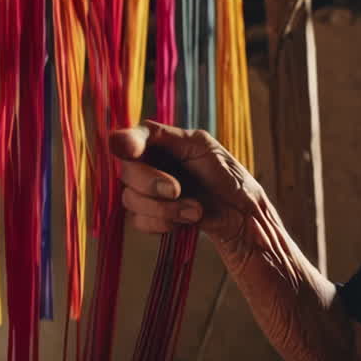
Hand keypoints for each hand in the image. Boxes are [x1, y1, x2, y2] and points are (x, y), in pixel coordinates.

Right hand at [113, 121, 261, 247]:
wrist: (241, 212)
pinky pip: (140, 222)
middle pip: (126, 174)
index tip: (133, 152)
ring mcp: (147, 193)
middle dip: (152, 184)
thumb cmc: (225, 174)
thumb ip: (163, 137)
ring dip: (165, 208)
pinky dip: (165, 223)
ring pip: (131, 200)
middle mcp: (147, 166)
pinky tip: (188, 219)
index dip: (125, 145)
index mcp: (157, 144)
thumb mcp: (200, 145)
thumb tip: (120, 139)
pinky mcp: (151, 217)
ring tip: (195, 209)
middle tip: (178, 190)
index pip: (126, 141)